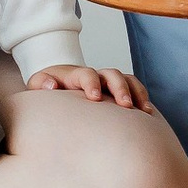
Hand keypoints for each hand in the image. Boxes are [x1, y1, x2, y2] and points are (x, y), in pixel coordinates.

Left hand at [24, 63, 154, 111]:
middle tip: (125, 105)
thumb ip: (42, 83)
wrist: (59, 80)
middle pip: (112, 74)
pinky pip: (134, 87)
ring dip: (136, 92)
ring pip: (127, 79)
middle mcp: (96, 76)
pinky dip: (142, 97)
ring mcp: (108, 82)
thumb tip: (51, 85)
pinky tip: (147, 112)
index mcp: (76, 75)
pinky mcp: (117, 89)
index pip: (86, 74)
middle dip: (120, 88)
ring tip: (144, 110)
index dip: (91, 83)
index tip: (95, 98)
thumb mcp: (39, 84)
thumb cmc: (49, 86)